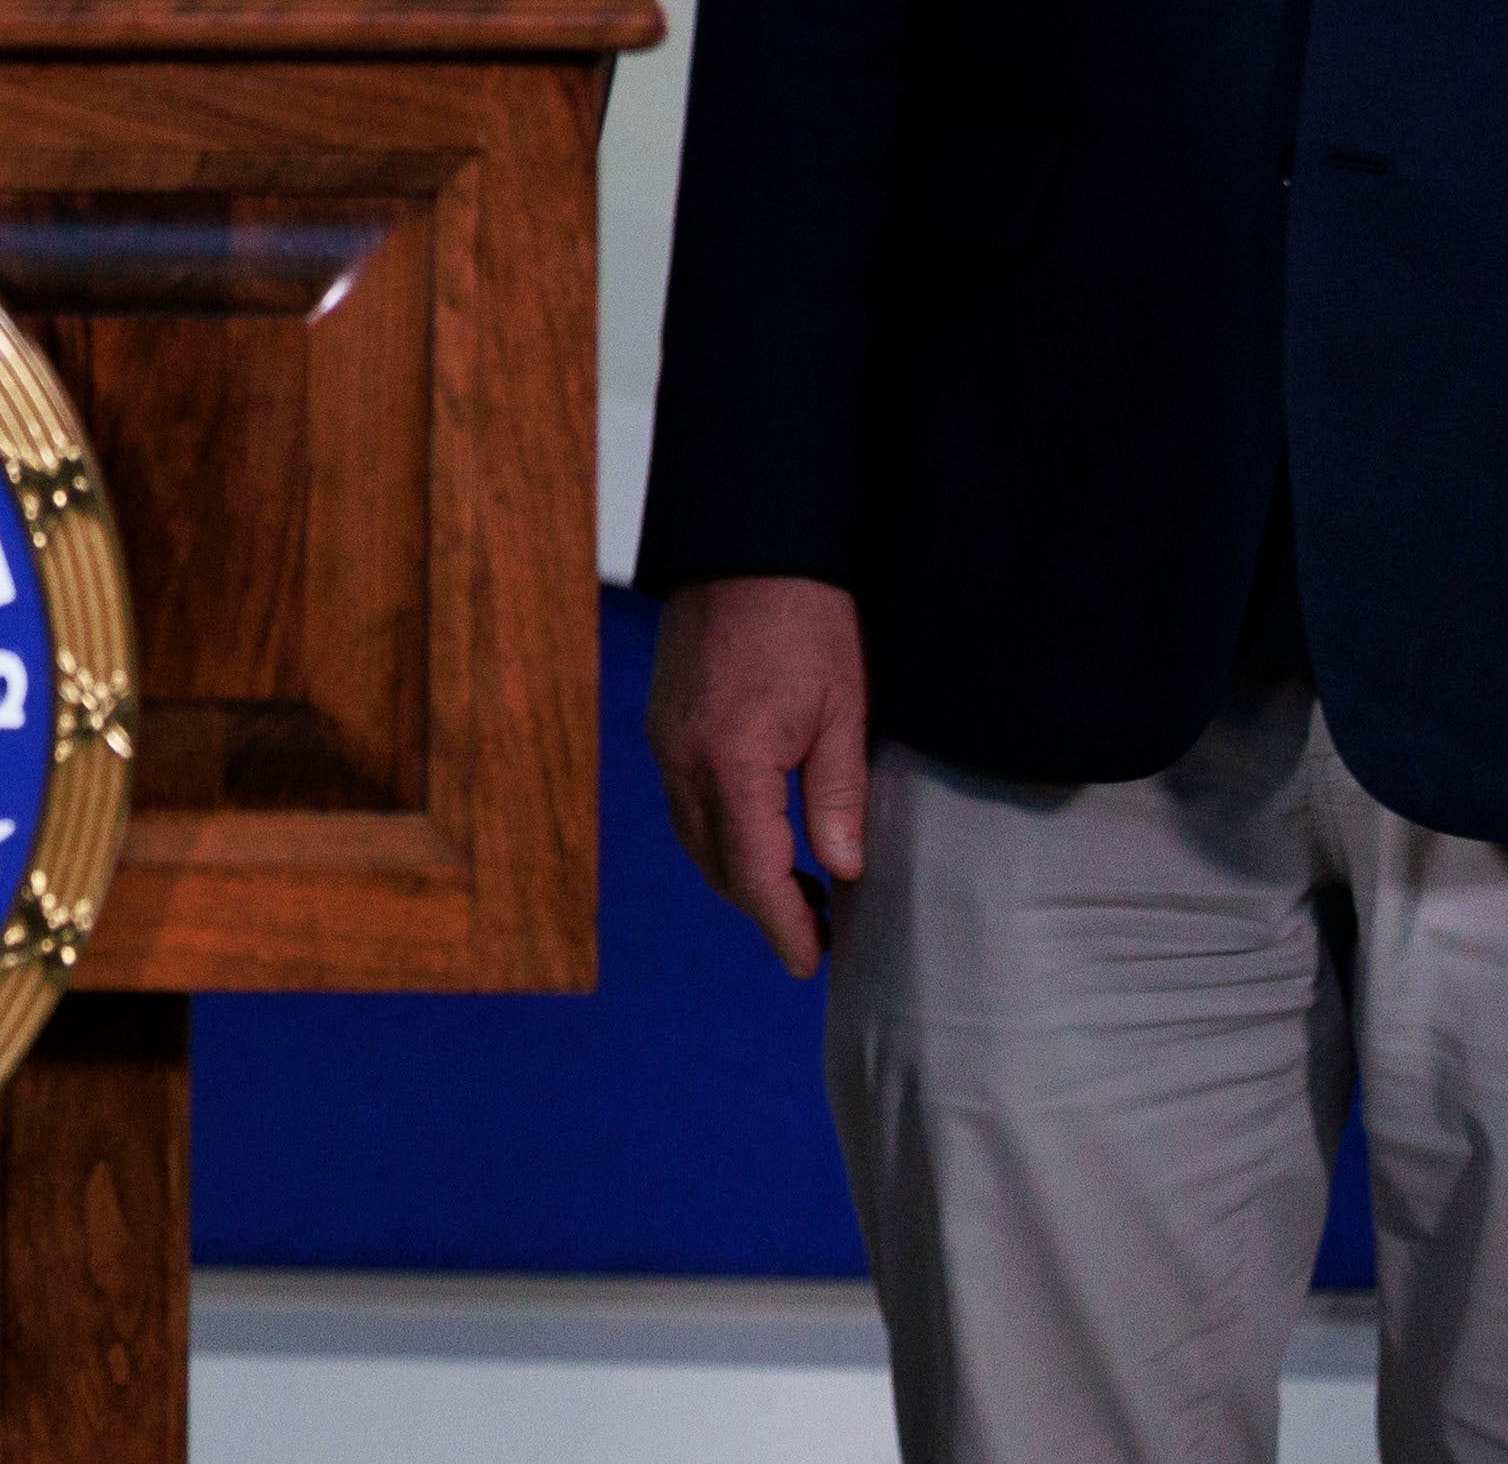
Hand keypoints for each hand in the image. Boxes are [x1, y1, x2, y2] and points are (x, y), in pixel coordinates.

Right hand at [651, 574, 870, 976]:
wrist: (747, 543)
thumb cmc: (808, 620)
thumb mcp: (844, 710)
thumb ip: (838, 796)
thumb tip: (842, 873)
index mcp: (732, 762)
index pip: (753, 873)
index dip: (783, 926)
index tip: (809, 963)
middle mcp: (683, 759)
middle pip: (716, 865)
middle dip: (761, 908)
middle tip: (816, 931)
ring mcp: (665, 740)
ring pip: (694, 837)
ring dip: (738, 873)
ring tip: (796, 888)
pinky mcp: (663, 722)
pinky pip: (684, 801)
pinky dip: (719, 833)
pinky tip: (759, 830)